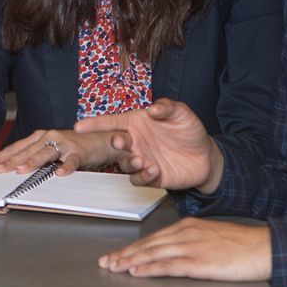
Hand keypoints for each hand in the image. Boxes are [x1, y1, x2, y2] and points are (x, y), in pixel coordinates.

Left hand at [0, 127, 119, 175]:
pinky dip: (65, 167)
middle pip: (26, 151)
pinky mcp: (79, 152)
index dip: (0, 156)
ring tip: (20, 170)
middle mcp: (49, 137)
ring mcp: (64, 144)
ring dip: (32, 162)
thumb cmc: (73, 146)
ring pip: (45, 154)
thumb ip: (34, 156)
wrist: (101, 139)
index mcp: (40, 137)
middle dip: (9, 161)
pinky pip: (71, 161)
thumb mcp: (50, 149)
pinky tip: (59, 173)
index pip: (16, 148)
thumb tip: (12, 166)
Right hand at [74, 99, 223, 192]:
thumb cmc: (190, 131)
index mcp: (136, 123)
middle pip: (115, 143)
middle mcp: (135, 142)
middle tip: (119, 141)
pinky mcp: (150, 176)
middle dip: (113, 142)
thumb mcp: (181, 113)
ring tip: (140, 159)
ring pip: (123, 164)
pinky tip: (154, 169)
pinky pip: (138, 179)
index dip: (95, 124)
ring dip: (129, 162)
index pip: (111, 122)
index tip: (80, 126)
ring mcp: (140, 159)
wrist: (206, 156)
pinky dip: (143, 176)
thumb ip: (167, 107)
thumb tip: (153, 108)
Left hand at [98, 218, 271, 281]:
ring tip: (113, 268)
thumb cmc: (243, 246)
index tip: (116, 255)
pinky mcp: (200, 262)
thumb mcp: (212, 238)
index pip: (153, 238)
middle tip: (105, 262)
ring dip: (130, 262)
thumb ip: (191, 243)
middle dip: (124, 254)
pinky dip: (149, 269)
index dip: (132, 248)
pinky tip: (136, 272)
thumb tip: (174, 254)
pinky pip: (168, 266)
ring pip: (153, 254)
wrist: (266, 247)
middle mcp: (186, 234)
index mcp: (188, 226)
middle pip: (148, 245)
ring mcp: (192, 247)